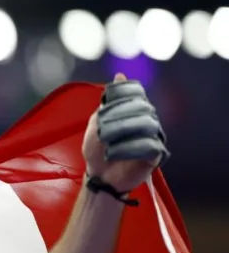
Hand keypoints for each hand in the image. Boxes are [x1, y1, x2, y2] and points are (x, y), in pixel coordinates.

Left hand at [82, 73, 167, 192]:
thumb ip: (107, 103)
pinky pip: (149, 144)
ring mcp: (154, 136)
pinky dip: (128, 148)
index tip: (104, 106)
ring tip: (106, 142)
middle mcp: (148, 120)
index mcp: (134, 110)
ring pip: (147, 124)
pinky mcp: (156, 154)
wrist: (99, 176)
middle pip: (141, 106)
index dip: (122, 94)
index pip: (136, 92)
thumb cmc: (98, 149)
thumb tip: (120, 76)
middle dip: (119, 115)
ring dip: (122, 130)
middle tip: (101, 130)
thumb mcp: (96, 123)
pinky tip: (114, 153)